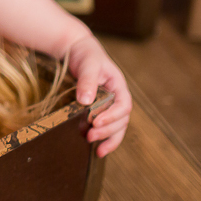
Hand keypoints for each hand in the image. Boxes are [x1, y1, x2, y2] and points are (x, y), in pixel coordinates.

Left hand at [66, 36, 131, 157]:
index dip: (113, 116)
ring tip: (96, 149)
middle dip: (108, 131)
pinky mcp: (98, 111)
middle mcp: (117, 98)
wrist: (76, 51)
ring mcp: (109, 106)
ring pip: (116, 127)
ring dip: (108, 139)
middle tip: (90, 136)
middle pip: (121, 120)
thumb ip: (87, 81)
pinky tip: (96, 148)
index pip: (123, 106)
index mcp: (119, 86)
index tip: (96, 122)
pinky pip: (106, 127)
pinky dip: (103, 138)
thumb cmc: (85, 55)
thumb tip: (85, 101)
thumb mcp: (88, 64)